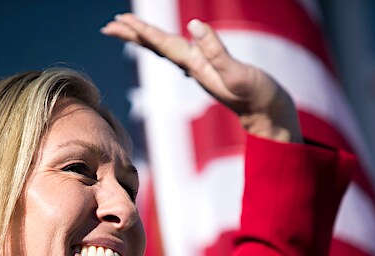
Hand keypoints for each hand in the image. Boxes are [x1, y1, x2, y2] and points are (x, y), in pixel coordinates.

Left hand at [101, 13, 301, 142]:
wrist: (267, 113)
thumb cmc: (256, 95)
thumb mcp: (237, 73)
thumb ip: (216, 52)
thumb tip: (194, 26)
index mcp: (196, 64)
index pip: (162, 44)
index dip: (140, 31)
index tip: (117, 23)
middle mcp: (193, 66)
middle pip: (156, 47)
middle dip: (133, 35)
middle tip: (108, 26)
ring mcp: (200, 68)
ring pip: (166, 49)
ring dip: (146, 39)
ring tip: (128, 29)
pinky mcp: (209, 69)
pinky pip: (181, 52)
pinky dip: (167, 44)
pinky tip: (164, 43)